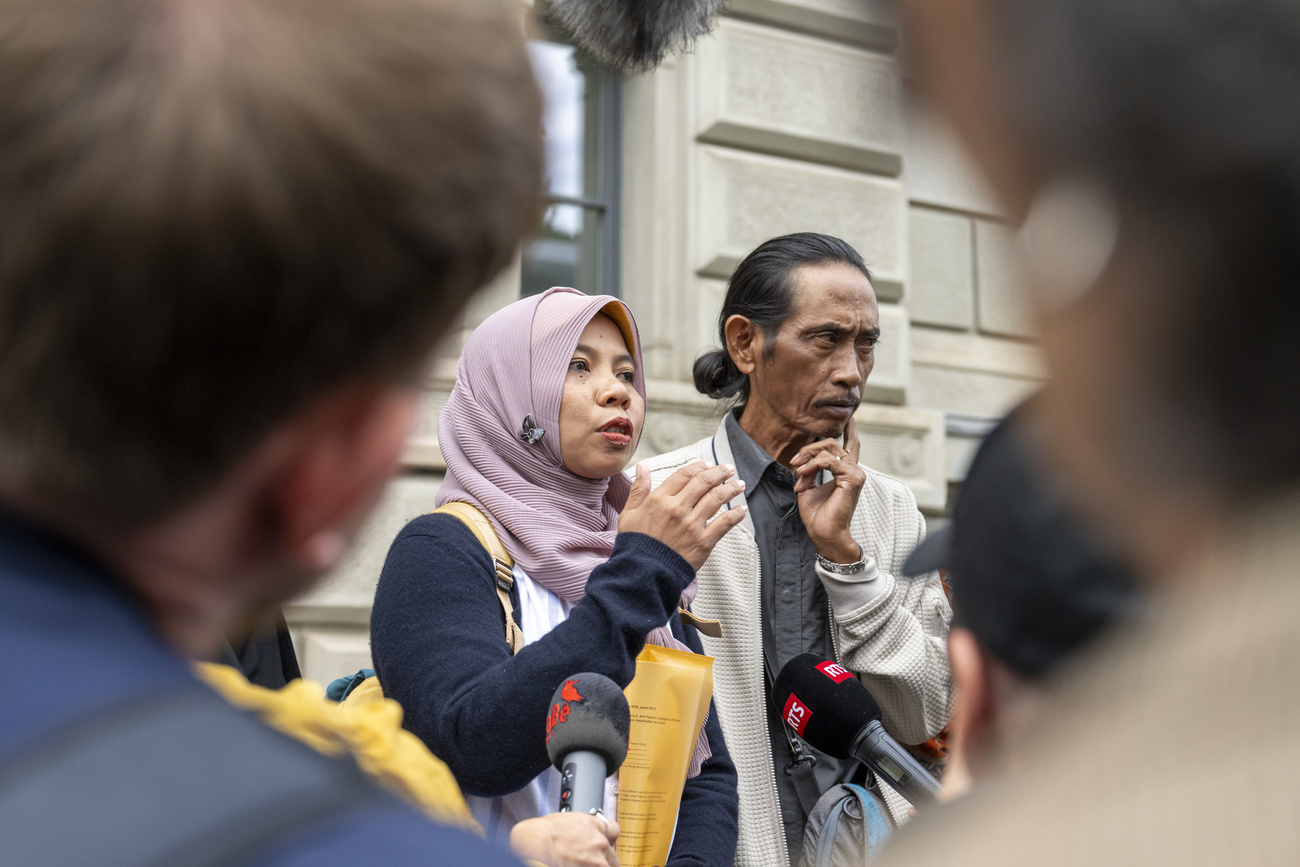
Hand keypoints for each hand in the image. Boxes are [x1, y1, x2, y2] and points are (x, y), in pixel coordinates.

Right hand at [509, 812, 619, 866]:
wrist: (536, 846)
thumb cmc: (542, 834)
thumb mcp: (563, 821)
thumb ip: (578, 828)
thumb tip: (576, 834)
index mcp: (593, 824)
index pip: (614, 830)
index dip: (607, 838)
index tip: (602, 843)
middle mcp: (599, 841)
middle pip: (612, 853)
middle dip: (603, 858)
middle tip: (590, 861)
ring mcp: (598, 860)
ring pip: (608, 866)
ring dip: (598, 866)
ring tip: (582, 865)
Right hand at [618, 461, 747, 569]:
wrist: (644, 573)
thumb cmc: (636, 545)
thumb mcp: (629, 513)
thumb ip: (639, 489)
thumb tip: (643, 467)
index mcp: (660, 499)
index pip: (684, 475)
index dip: (699, 467)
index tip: (708, 464)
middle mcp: (678, 508)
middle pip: (704, 482)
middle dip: (720, 472)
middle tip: (729, 469)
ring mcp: (692, 524)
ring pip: (717, 498)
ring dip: (731, 488)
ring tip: (739, 484)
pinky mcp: (703, 541)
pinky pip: (724, 523)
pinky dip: (735, 514)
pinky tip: (742, 509)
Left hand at [791, 418, 865, 563]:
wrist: (824, 534)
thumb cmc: (818, 516)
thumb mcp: (808, 488)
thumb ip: (808, 472)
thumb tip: (802, 464)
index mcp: (846, 471)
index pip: (851, 444)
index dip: (850, 429)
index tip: (849, 417)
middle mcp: (853, 470)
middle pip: (831, 443)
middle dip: (809, 449)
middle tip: (795, 463)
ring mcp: (855, 474)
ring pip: (829, 449)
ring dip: (808, 458)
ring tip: (798, 472)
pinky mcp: (852, 479)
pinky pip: (830, 461)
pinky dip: (814, 465)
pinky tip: (804, 474)